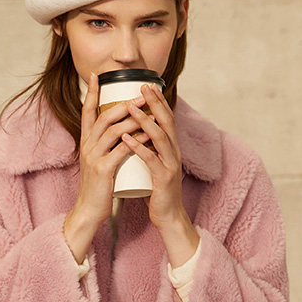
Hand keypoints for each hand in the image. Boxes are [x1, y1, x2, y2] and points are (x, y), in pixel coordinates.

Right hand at [74, 72, 151, 226]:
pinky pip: (121, 149)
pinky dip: (135, 140)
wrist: (89, 211)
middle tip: (142, 93)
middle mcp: (87, 146)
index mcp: (85, 142)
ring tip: (148, 109)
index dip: (91, 92)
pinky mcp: (102, 170)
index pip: (86, 112)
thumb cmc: (98, 187)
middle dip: (124, 102)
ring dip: (132, 118)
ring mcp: (93, 157)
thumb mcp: (98, 161)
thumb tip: (122, 131)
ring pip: (113, 130)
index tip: (96, 74)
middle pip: (104, 117)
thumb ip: (107, 147)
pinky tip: (147, 133)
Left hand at [122, 83, 186, 229]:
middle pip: (166, 121)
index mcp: (170, 148)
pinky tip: (127, 138)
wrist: (168, 216)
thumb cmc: (157, 191)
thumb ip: (147, 150)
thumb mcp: (153, 165)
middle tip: (143, 86)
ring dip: (145, 120)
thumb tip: (133, 134)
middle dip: (155, 103)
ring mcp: (170, 165)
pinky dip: (138, 147)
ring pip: (159, 137)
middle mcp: (173, 152)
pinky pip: (151, 159)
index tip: (146, 85)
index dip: (158, 101)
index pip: (166, 119)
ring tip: (131, 107)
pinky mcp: (164, 179)